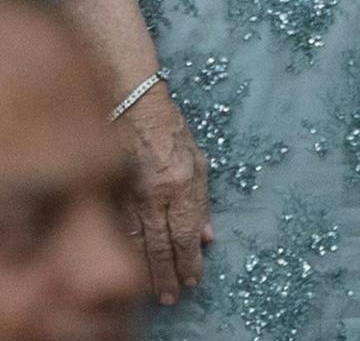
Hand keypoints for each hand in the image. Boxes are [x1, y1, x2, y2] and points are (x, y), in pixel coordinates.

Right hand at [119, 85, 209, 306]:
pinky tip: (129, 269)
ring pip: (135, 245)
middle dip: (167, 276)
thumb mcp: (199, 162)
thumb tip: (208, 236)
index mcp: (181, 185)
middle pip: (160, 247)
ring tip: (153, 291)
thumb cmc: (170, 131)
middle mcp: (154, 195)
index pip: (186, 235)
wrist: (130, 107)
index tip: (194, 281)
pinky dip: (124, 254)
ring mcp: (127, 196)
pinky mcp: (106, 195)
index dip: (190, 262)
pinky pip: (115, 233)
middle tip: (172, 297)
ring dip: (145, 271)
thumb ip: (202, 202)